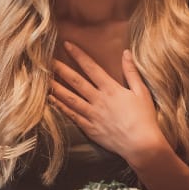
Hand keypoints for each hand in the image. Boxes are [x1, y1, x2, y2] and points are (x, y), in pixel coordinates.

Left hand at [50, 43, 167, 162]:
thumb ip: (132, 72)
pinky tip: (52, 100)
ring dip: (56, 87)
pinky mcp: (90, 128)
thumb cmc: (144, 118)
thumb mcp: (142, 91)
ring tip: (44, 79)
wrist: (141, 145)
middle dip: (61, 69)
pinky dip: (61, 107)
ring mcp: (92, 115)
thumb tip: (126, 52)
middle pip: (76, 81)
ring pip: (70, 98)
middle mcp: (99, 100)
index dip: (78, 55)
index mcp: (111, 89)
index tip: (67, 45)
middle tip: (47, 60)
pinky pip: (72, 116)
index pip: (91, 67)